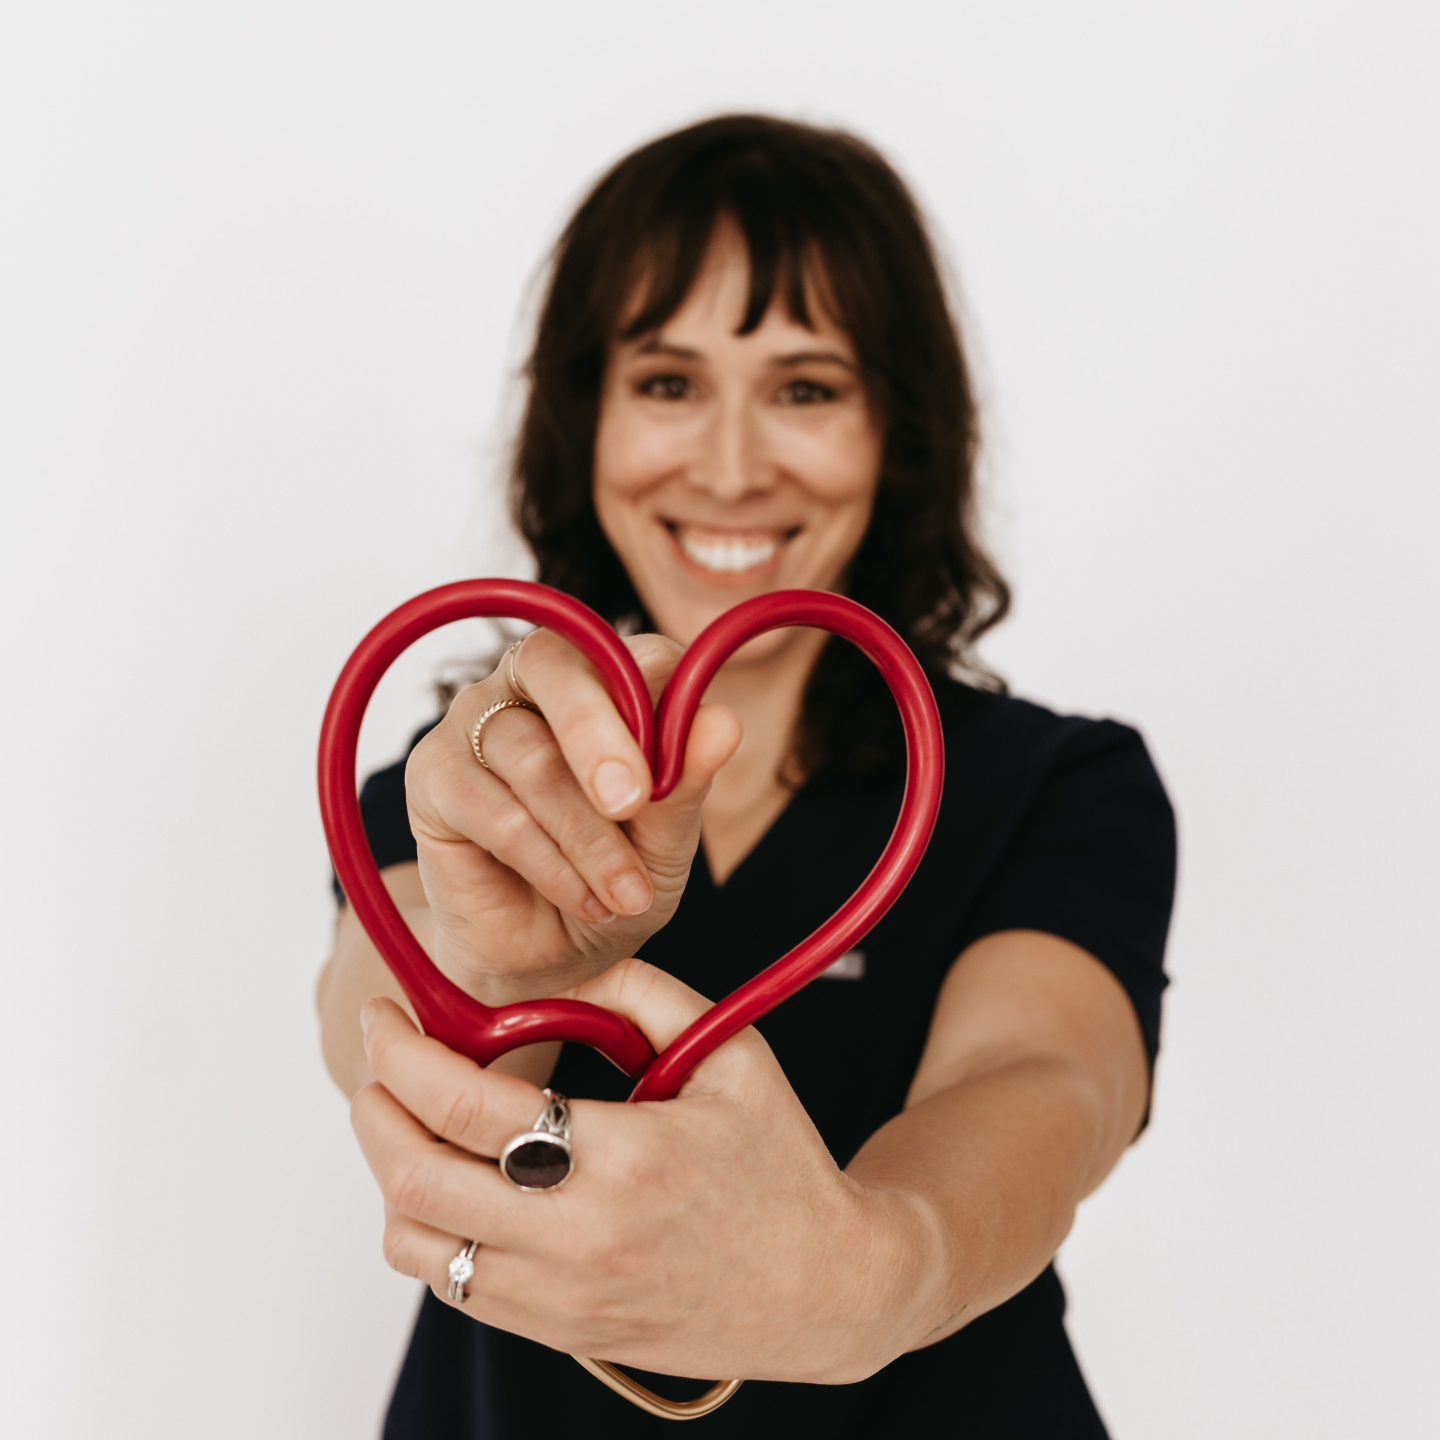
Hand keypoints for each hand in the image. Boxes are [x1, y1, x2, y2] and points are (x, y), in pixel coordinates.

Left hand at [349, 961, 934, 1382]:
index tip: (388, 1015)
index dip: (403, 1051)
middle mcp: (580, 1238)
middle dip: (375, 1105)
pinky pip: (453, 1283)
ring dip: (395, 1171)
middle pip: (415, 1177)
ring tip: (425, 1123)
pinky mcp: (558, 1330)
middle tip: (384, 1063)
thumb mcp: (731, 1051)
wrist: (824, 1289)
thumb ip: (639, 992)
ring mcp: (562, 1297)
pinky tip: (466, 1179)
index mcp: (625, 1157)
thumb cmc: (780, 1163)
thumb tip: (551, 982)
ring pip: (415, 1242)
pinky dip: (433, 1224)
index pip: (464, 1105)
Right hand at [403, 630, 740, 999]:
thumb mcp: (666, 841)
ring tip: (625, 896)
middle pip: (559, 669)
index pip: (637, 652)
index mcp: (608, 677)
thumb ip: (687, 779)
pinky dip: (546, 861)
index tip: (684, 759)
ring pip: (532, 757)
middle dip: (601, 739)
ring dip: (588, 838)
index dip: (660, 696)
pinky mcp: (432, 774)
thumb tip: (724, 721)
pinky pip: (491, 808)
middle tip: (633, 804)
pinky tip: (580, 897)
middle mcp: (535, 682)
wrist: (549, 957)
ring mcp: (476, 720)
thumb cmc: (612, 877)